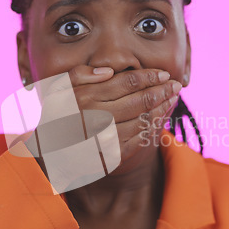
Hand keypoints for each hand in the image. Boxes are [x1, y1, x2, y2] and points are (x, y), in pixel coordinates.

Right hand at [67, 65, 181, 163]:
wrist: (52, 154)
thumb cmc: (57, 116)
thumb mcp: (58, 89)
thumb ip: (79, 75)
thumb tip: (108, 71)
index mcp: (86, 97)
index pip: (128, 82)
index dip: (150, 76)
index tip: (164, 74)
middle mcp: (97, 117)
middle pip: (141, 100)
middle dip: (162, 91)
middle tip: (176, 86)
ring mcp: (107, 138)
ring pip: (144, 120)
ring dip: (162, 109)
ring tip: (172, 99)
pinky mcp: (113, 156)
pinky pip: (140, 139)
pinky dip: (153, 127)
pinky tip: (160, 118)